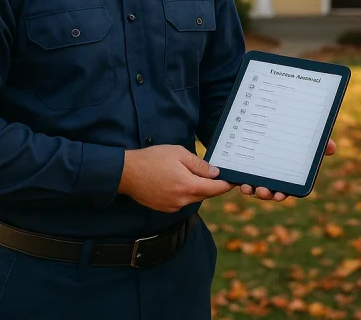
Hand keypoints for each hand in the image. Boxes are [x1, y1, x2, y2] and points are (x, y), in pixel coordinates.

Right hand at [118, 144, 233, 211]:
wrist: (126, 173)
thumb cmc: (152, 159)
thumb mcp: (178, 153)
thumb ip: (199, 165)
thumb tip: (215, 173)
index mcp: (187, 186)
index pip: (215, 189)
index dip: (226, 185)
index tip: (234, 181)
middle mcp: (182, 200)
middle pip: (205, 195)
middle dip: (213, 186)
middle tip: (219, 175)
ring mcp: (172, 206)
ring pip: (193, 198)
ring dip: (198, 188)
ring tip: (195, 174)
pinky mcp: (164, 208)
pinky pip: (182, 201)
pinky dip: (186, 192)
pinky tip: (180, 181)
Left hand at [238, 139, 336, 201]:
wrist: (267, 115)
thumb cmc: (290, 132)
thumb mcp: (305, 135)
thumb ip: (318, 143)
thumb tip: (332, 148)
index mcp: (287, 174)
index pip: (285, 188)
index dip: (283, 193)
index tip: (281, 194)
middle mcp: (271, 176)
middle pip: (268, 191)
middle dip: (265, 194)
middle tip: (263, 190)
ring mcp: (255, 173)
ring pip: (253, 187)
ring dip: (251, 190)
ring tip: (248, 186)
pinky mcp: (242, 167)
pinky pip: (239, 177)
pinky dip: (238, 180)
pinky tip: (237, 179)